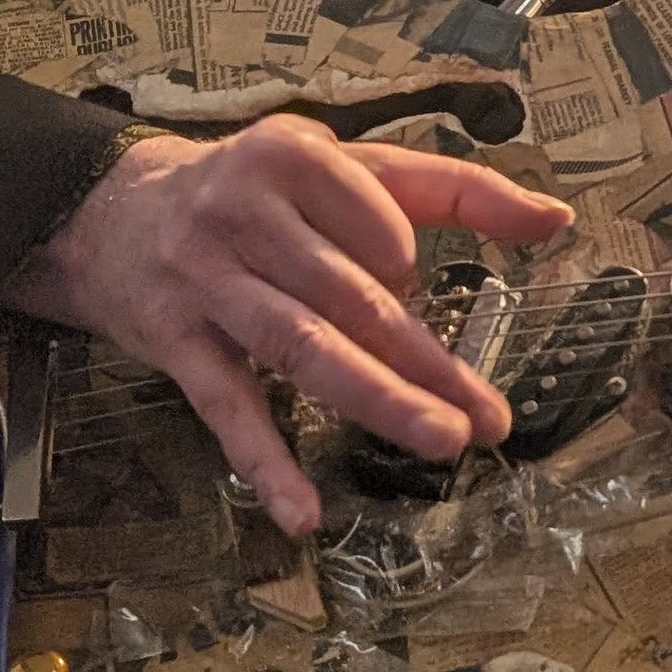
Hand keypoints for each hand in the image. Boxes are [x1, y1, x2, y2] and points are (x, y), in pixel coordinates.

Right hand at [4, 116, 571, 535]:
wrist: (115, 209)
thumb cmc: (263, 189)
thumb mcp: (351, 166)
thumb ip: (455, 189)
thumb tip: (556, 218)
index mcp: (296, 158)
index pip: (382, 223)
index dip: (404, 258)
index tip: (413, 278)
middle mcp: (246, 214)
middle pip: (353, 297)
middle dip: (427, 361)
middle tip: (489, 418)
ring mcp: (207, 281)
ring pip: (302, 348)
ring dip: (376, 400)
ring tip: (443, 441)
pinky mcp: (175, 342)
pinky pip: (227, 408)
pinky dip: (265, 462)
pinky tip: (303, 514)